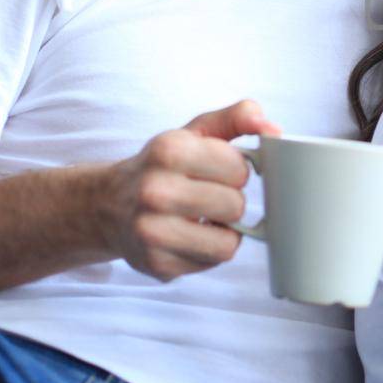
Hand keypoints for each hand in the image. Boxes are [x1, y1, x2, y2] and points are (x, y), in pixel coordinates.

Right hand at [98, 100, 280, 281]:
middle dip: (230, 201)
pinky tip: (189, 236)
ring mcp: (151, 231)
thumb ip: (237, 118)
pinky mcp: (157, 264)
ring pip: (228, 242)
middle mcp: (154, 191)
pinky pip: (212, 262)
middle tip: (208, 196)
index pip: (239, 169)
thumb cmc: (164, 166)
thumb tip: (272, 128)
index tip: (218, 171)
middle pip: (235, 206)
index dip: (236, 171)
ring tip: (203, 218)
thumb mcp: (195, 132)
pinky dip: (208, 250)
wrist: (109, 205)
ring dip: (224, 230)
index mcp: (168, 150)